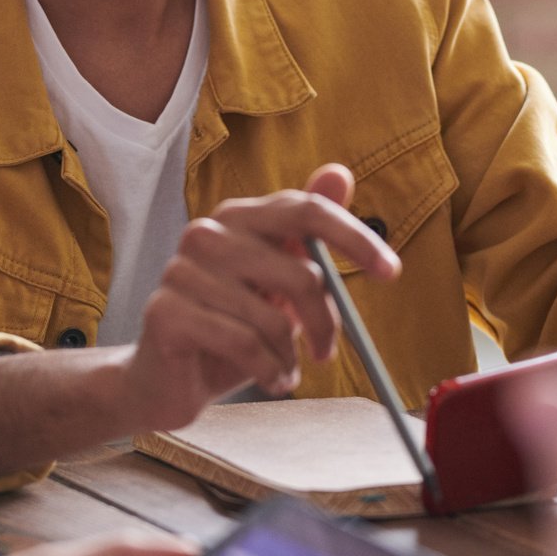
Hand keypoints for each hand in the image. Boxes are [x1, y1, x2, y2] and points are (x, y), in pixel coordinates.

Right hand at [120, 163, 399, 430]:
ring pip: (271, 318)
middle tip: (327, 352)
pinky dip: (268, 372)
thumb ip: (308, 235)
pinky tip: (269, 380)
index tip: (391, 272)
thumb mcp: (278, 285)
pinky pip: (242, 343)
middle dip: (325, 322)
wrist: (167, 380)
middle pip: (300, 272)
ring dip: (289, 357)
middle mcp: (206, 233)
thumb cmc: (230, 329)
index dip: (354, 238)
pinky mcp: (165, 311)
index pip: (306, 211)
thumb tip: (339, 175)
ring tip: (284, 369)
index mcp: (238, 218)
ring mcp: (180, 270)